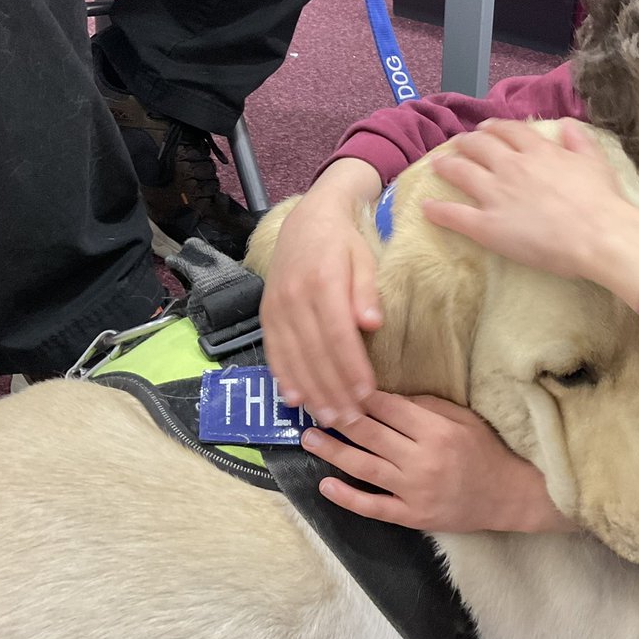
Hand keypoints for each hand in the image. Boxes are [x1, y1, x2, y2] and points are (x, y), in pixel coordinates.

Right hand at [260, 158, 383, 426]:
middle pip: (315, 353)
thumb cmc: (346, 241)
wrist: (310, 218)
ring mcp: (276, 306)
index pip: (338, 335)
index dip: (351, 368)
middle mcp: (294, 297)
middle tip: (350, 420)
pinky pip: (273, 350)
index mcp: (322, 281)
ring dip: (310, 392)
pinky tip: (293, 400)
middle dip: (333, 390)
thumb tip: (371, 325)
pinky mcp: (266, 313)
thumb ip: (367, 292)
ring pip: (293, 357)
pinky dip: (283, 377)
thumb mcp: (364, 258)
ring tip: (327, 419)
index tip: (366, 394)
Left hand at [303, 391, 576, 533]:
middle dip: (338, 418)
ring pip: (364, 467)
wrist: (509, 495)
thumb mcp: (463, 418)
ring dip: (333, 452)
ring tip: (309, 439)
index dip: (359, 395)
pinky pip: (373, 506)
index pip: (388, 408)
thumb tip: (385, 395)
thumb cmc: (486, 451)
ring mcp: (415, 490)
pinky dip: (347, 497)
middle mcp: (423, 459)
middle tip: (312, 407)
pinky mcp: (412, 515)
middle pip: (370, 434)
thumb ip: (426, 406)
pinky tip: (325, 485)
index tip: (336, 383)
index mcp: (437, 430)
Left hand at [425, 119, 638, 312]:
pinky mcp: (487, 225)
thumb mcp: (595, 162)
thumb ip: (579, 141)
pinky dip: (437, 210)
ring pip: (461, 172)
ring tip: (437, 165)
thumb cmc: (602, 201)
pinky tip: (426, 208)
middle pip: (480, 146)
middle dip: (466, 142)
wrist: (597, 234)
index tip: (487, 128)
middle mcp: (511, 166)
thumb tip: (567, 125)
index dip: (494, 127)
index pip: (509, 131)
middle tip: (459, 144)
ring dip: (447, 166)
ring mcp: (495, 194)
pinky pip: (454, 215)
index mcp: (538, 151)